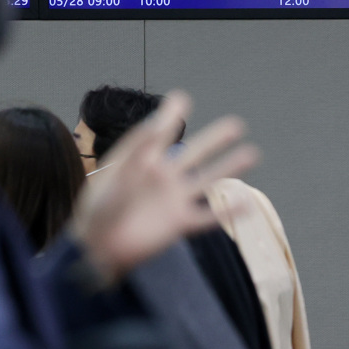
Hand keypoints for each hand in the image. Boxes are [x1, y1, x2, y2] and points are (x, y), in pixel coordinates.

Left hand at [71, 91, 258, 280]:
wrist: (96, 249)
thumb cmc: (97, 210)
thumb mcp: (111, 177)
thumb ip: (134, 153)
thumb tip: (156, 125)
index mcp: (144, 161)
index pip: (160, 132)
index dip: (170, 115)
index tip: (182, 99)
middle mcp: (164, 177)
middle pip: (195, 153)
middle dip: (216, 139)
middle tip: (237, 125)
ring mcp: (174, 200)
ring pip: (207, 180)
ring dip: (229, 168)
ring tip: (252, 153)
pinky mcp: (179, 223)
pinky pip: (207, 218)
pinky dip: (227, 212)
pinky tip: (247, 204)